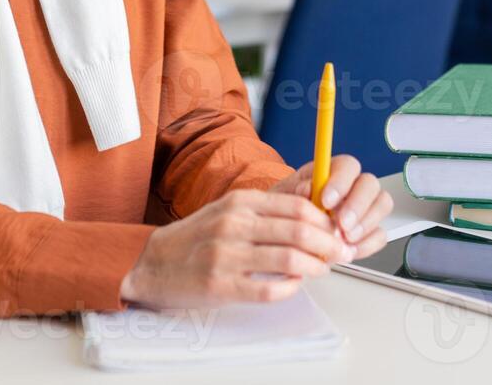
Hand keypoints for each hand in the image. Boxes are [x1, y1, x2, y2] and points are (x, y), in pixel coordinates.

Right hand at [119, 188, 352, 308]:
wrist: (152, 263)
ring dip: (315, 267)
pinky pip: (269, 290)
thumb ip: (266, 211)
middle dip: (328, 244)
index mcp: (239, 202)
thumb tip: (313, 215)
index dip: (325, 220)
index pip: (297, 205)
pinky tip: (294, 285)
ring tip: (321, 269)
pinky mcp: (220, 286)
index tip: (337, 230)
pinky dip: (290, 288)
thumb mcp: (228, 210)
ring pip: (289, 260)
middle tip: (339, 252)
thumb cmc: (197, 237)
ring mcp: (226, 256)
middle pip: (299, 231)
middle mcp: (234, 224)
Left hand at [270, 154, 392, 260]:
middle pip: (370, 183)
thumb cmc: (288, 210)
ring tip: (345, 239)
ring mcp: (365, 208)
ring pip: (382, 204)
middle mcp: (354, 185)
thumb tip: (308, 189)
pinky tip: (350, 250)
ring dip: (365, 223)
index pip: (347, 165)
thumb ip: (296, 191)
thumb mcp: (285, 197)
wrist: (289, 234)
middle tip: (342, 224)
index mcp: (333, 171)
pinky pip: (380, 234)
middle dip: (357, 205)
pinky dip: (367, 244)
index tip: (326, 201)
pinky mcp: (370, 230)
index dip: (340, 181)